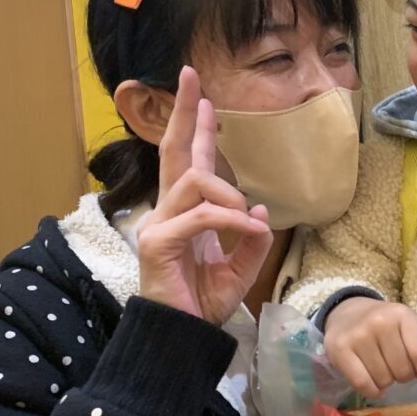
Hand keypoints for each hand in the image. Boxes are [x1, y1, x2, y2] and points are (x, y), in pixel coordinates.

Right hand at [137, 66, 272, 324]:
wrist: (183, 338)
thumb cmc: (204, 303)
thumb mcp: (241, 268)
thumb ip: (251, 239)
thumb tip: (259, 211)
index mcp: (186, 213)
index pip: (188, 160)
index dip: (194, 126)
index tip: (202, 94)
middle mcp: (168, 211)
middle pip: (173, 151)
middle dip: (183, 113)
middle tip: (190, 78)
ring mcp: (158, 225)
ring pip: (195, 180)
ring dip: (229, 194)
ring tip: (244, 217)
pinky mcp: (157, 243)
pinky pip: (200, 215)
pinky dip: (227, 219)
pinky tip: (243, 229)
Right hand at [324, 298, 416, 397]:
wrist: (347, 313)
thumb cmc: (383, 325)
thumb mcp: (405, 327)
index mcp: (402, 314)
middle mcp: (380, 322)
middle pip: (403, 370)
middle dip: (403, 376)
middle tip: (395, 368)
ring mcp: (358, 335)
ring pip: (383, 380)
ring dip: (386, 382)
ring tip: (381, 370)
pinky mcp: (340, 349)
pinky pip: (363, 384)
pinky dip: (372, 391)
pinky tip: (373, 385)